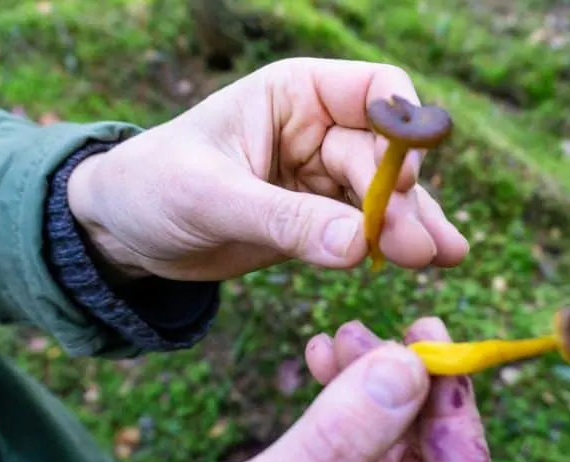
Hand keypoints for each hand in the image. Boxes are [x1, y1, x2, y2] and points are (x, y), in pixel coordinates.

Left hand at [68, 58, 468, 280]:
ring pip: (385, 196)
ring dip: (414, 226)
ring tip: (445, 258)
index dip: (401, 128)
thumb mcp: (210, 198)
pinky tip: (429, 263)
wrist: (125, 232)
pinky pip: (365, 229)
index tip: (407, 179)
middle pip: (385, 156)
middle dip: (404, 202)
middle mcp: (319, 128)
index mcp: (294, 93)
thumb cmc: (152, 187)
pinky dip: (392, 245)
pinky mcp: (319, 220)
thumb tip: (360, 245)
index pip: (375, 89)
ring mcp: (322, 177)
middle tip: (420, 250)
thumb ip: (285, 219)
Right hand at [304, 317, 495, 461]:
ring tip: (338, 340)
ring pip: (388, 443)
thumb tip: (402, 366)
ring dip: (367, 382)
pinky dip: (339, 401)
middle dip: (400, 384)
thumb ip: (335, 447)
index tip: (430, 343)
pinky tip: (320, 359)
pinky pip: (352, 447)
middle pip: (426, 455)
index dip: (455, 410)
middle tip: (365, 334)